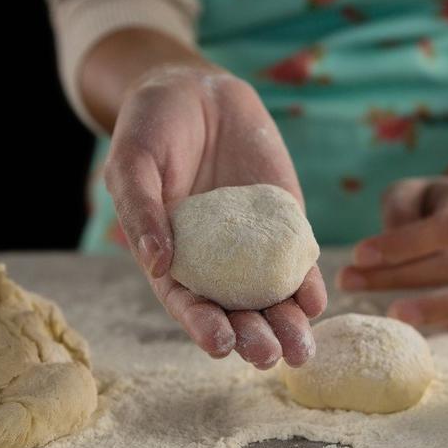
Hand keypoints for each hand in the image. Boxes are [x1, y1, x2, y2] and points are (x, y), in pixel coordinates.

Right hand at [104, 64, 325, 367]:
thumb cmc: (150, 128)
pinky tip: (315, 303)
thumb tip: (156, 263)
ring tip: (300, 351)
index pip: (187, 304)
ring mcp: (253, 247)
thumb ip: (141, 210)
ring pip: (271, 298)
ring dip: (287, 326)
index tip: (219, 345)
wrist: (195, 89)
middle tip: (267, 357)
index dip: (202, 327)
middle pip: (235, 312)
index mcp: (171, 259)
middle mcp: (214, 263)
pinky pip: (298, 262)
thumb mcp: (132, 163)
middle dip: (252, 339)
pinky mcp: (284, 225)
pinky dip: (308, 285)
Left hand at [337, 177, 447, 329]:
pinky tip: (420, 327)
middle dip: (399, 278)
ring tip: (392, 316)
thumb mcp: (408, 194)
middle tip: (350, 284)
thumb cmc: (427, 209)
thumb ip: (397, 209)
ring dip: (433, 310)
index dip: (402, 245)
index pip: (446, 227)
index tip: (357, 256)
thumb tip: (387, 248)